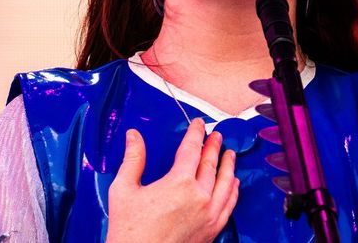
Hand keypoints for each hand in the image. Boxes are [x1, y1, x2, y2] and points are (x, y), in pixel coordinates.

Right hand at [107, 119, 239, 242]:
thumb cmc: (129, 231)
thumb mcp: (123, 190)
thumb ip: (133, 159)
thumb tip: (134, 136)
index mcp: (179, 183)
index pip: (192, 150)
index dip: (196, 134)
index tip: (199, 125)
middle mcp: (200, 197)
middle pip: (211, 164)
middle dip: (214, 147)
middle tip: (217, 136)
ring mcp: (209, 215)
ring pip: (227, 184)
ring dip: (229, 166)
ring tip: (230, 155)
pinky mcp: (212, 231)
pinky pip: (229, 206)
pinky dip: (234, 191)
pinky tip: (234, 185)